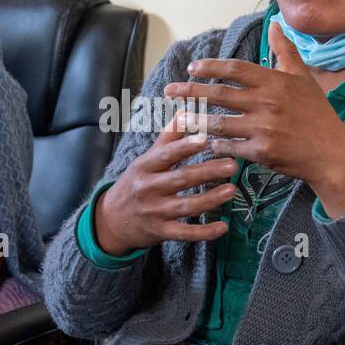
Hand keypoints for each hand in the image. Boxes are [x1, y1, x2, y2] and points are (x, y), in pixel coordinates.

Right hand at [92, 113, 237, 255]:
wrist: (112, 221)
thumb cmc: (135, 184)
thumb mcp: (145, 160)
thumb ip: (167, 138)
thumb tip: (184, 111)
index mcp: (145, 167)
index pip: (167, 154)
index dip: (186, 147)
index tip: (207, 138)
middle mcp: (148, 189)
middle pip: (180, 179)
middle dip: (207, 171)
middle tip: (232, 164)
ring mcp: (154, 212)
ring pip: (185, 206)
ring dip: (210, 199)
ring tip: (231, 190)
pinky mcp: (161, 232)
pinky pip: (185, 233)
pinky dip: (204, 232)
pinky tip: (223, 227)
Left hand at [162, 21, 344, 219]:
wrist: (331, 152)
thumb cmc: (316, 113)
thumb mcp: (303, 78)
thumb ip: (285, 50)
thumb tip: (274, 23)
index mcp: (275, 82)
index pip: (235, 69)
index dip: (210, 67)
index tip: (192, 67)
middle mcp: (268, 103)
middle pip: (219, 94)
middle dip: (190, 91)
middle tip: (169, 91)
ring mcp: (264, 128)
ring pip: (219, 122)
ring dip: (195, 120)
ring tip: (177, 118)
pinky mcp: (262, 152)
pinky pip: (229, 146)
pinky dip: (213, 144)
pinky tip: (201, 142)